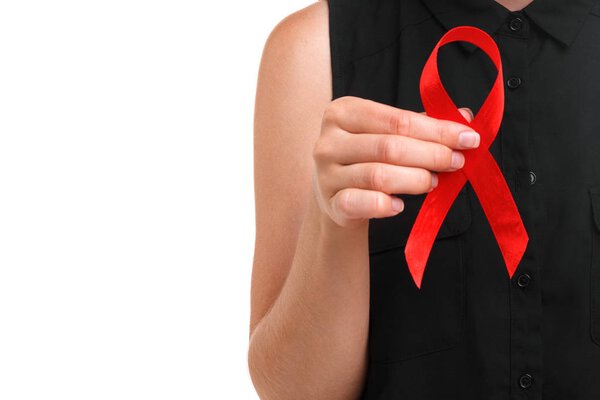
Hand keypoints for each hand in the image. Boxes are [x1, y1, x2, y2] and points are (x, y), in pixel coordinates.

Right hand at [311, 96, 477, 228]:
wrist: (335, 192)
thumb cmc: (366, 157)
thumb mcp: (386, 133)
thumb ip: (421, 124)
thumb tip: (465, 117)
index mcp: (343, 112)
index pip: (396, 120)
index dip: (436, 130)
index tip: (468, 139)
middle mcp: (329, 141)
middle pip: (389, 147)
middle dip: (431, 155)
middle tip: (456, 163)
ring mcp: (326, 174)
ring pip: (379, 176)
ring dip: (415, 179)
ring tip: (433, 182)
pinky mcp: (330, 202)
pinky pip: (361, 203)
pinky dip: (384, 205)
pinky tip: (399, 205)